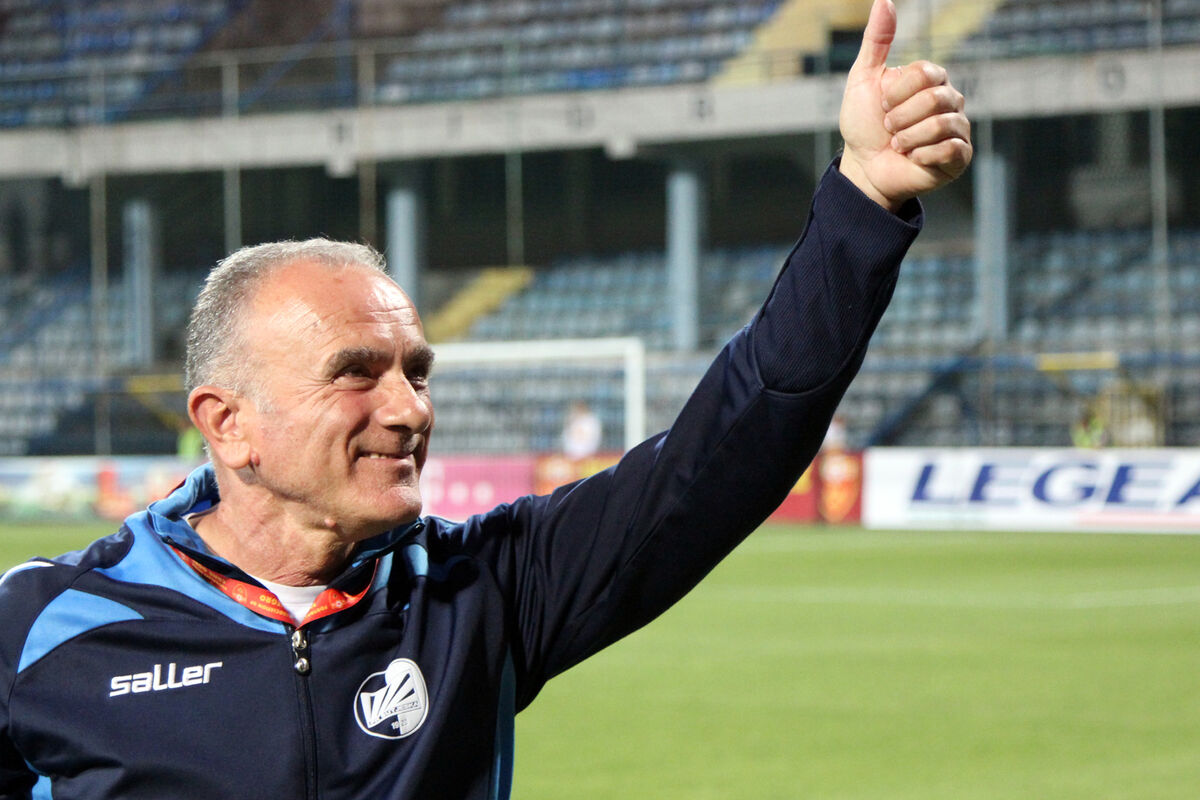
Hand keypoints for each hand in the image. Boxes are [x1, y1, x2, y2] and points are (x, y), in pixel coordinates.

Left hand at [838, 0, 971, 211]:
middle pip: (934, 99)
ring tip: (898, 145)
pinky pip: (949, 149)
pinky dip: (921, 156)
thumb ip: (877, 41)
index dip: (897, 93)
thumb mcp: (863, 78)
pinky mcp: (959, 156)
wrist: (863, 167)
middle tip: (889, 129)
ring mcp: (958, 128)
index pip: (925, 73)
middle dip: (900, 118)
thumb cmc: (864, 123)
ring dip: (908, 138)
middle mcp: (951, 100)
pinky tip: (912, 159)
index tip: (883, 104)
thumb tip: (884, 0)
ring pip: (940, 125)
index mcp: (932, 79)